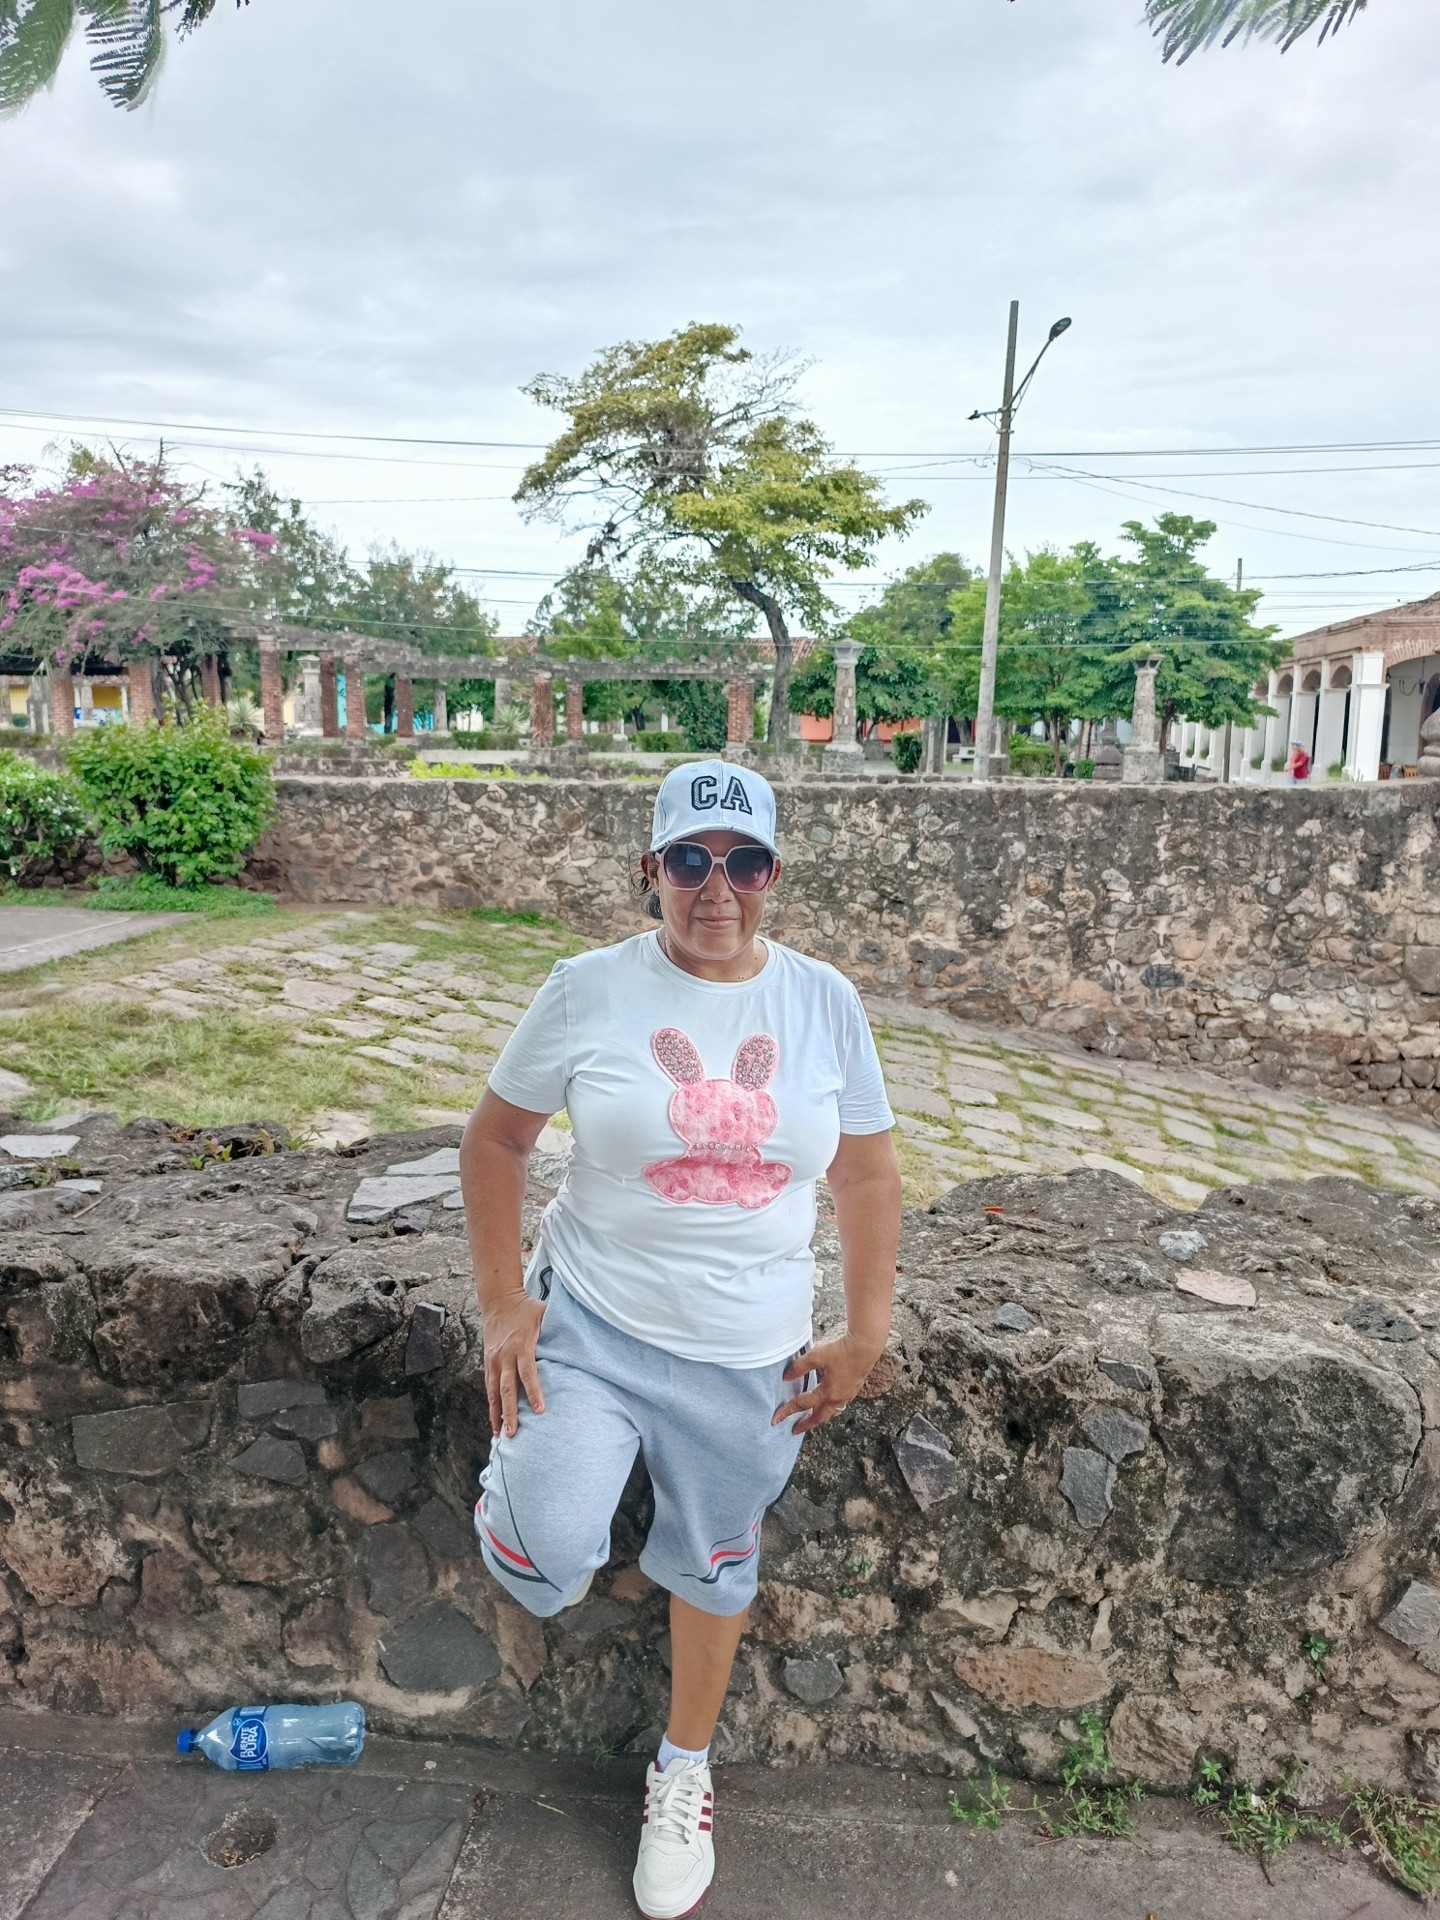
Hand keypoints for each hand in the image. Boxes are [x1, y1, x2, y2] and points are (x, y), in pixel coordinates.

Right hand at [482, 1292, 547, 1438]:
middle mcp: (505, 1356)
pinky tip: (494, 1421)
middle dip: (510, 1412)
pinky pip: (489, 1387)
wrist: (499, 1301)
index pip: (528, 1372)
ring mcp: (494, 1360)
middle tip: (514, 1433)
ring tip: (501, 1435)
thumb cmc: (527, 1308)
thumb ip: (559, 1327)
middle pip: (507, 1388)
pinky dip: (491, 1405)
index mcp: (522, 1345)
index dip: (533, 1391)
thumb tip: (582, 1337)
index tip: (539, 1410)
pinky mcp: (488, 1363)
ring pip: (494, 1391)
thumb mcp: (545, 1313)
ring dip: (497, 1414)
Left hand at [774, 1330, 885, 1435]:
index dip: (788, 1411)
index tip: (777, 1419)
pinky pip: (840, 1405)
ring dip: (819, 1417)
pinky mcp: (853, 1389)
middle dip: (806, 1424)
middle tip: (795, 1430)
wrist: (865, 1347)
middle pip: (819, 1417)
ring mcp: (847, 1395)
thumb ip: (799, 1367)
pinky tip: (828, 1404)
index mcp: (827, 1392)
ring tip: (811, 1420)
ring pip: (831, 1413)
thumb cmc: (841, 1351)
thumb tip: (786, 1377)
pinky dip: (830, 1409)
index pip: (802, 1404)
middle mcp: (838, 1398)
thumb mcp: (816, 1356)